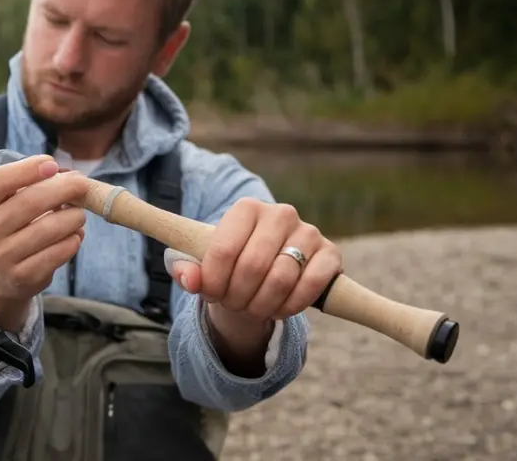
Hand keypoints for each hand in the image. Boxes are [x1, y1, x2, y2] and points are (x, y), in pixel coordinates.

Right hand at [0, 155, 88, 331]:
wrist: (0, 275)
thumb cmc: (13, 226)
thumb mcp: (10, 203)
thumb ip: (34, 184)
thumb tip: (72, 177)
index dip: (26, 169)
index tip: (52, 163)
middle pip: (30, 201)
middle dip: (64, 188)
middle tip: (82, 184)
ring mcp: (4, 256)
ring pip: (51, 227)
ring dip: (74, 216)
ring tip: (77, 214)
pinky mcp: (25, 276)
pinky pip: (61, 250)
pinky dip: (74, 239)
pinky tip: (72, 235)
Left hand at [166, 198, 341, 372]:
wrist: (267, 270)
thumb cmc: (231, 265)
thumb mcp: (202, 264)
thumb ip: (186, 270)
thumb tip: (188, 280)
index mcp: (246, 208)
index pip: (223, 250)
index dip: (213, 281)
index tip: (209, 293)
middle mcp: (280, 213)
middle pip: (252, 267)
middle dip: (237, 296)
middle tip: (232, 304)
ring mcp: (308, 232)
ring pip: (280, 280)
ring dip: (261, 305)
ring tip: (252, 308)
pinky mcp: (330, 253)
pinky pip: (310, 286)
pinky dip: (290, 306)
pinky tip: (278, 308)